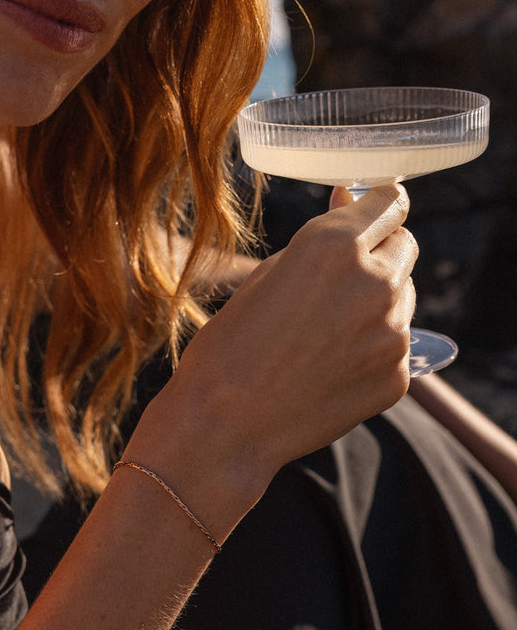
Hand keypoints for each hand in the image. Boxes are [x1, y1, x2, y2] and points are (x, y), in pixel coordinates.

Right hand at [129, 184, 416, 533]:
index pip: (389, 202)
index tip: (368, 216)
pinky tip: (330, 368)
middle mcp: (375, 282)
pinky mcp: (398, 377)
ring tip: (325, 334)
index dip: (375, 208)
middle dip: (378, 255)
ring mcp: (393, 334)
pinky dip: (372, 350)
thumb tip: (351, 208)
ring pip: (403, 299)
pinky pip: (397, 347)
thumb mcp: (265, 275)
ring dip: (376, 303)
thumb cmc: (230, 348)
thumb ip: (318, 243)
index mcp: (335, 245)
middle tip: (336, 283)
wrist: (225, 427)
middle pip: (404, 247)